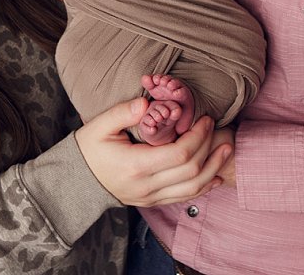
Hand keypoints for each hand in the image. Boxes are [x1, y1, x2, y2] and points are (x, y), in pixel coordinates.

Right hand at [75, 98, 230, 206]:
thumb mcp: (99, 126)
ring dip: (213, 168)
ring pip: (192, 188)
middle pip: (191, 171)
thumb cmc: (89, 149)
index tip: (205, 119)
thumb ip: (122, 112)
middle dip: (209, 148)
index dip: (198, 137)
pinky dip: (203, 187)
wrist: (77, 181)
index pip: (179, 154)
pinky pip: (185, 198)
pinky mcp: (153, 201)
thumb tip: (145, 102)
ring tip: (226, 149)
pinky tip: (216, 175)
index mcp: (136, 165)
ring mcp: (151, 197)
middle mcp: (147, 186)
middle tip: (217, 127)